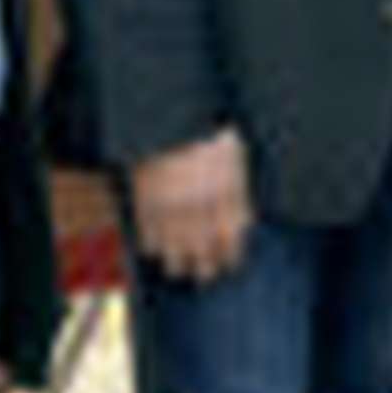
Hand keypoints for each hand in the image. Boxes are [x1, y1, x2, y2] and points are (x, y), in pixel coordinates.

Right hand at [131, 128, 251, 284]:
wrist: (172, 117)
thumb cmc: (208, 134)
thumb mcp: (235, 159)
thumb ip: (239, 193)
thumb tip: (244, 224)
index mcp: (228, 195)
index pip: (232, 240)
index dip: (230, 257)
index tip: (229, 265)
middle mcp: (202, 207)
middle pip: (205, 253)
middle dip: (206, 268)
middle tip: (204, 274)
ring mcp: (173, 208)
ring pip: (175, 253)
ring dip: (178, 265)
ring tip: (178, 269)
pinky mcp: (147, 205)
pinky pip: (149, 239)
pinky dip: (152, 247)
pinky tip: (156, 250)